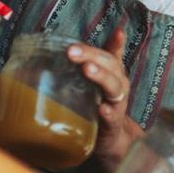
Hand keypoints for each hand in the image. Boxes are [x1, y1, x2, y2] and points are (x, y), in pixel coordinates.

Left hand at [67, 28, 144, 172]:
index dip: (116, 43)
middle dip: (91, 55)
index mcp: (113, 74)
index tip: (118, 31)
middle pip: (110, 66)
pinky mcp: (112, 125)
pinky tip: (101, 108)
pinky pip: (112, 117)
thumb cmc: (99, 104)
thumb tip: (55, 46)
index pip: (113, 54)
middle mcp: (118, 86)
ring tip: (87, 70)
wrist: (111, 141)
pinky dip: (108, 112)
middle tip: (72, 51)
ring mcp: (117, 105)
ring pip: (114, 88)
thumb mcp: (92, 82)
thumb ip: (81, 65)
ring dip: (101, 77)